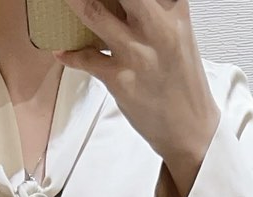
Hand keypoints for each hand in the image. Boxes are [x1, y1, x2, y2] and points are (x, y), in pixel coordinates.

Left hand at [55, 0, 221, 196]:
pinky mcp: (121, 79)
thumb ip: (155, 11)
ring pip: (95, 14)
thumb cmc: (181, 80)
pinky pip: (86, 59)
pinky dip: (70, 54)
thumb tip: (122, 5)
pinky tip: (61, 52)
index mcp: (174, 10)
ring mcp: (137, 53)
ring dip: (74, 2)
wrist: (190, 128)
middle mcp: (157, 26)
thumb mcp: (177, 33)